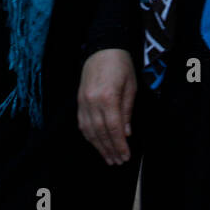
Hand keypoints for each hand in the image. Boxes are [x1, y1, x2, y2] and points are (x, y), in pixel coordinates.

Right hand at [78, 48, 135, 164]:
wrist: (102, 47)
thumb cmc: (121, 65)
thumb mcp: (131, 86)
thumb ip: (127, 110)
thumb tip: (126, 133)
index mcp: (108, 97)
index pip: (114, 128)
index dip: (119, 145)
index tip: (125, 157)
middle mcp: (92, 101)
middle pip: (100, 132)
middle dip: (109, 149)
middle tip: (117, 162)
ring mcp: (83, 101)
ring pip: (89, 130)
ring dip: (98, 146)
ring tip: (108, 158)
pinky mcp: (78, 100)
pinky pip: (82, 123)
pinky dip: (89, 136)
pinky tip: (96, 143)